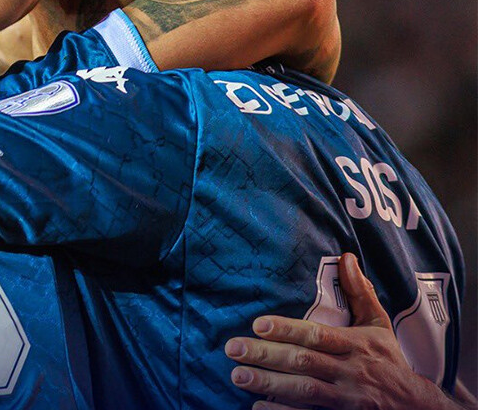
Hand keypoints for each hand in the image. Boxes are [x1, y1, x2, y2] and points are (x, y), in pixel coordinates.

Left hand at [225, 253, 459, 409]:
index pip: (318, 336)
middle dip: (267, 356)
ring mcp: (347, 399)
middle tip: (232, 348)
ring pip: (305, 391)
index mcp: (357, 345)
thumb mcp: (379, 325)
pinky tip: (257, 408)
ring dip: (269, 384)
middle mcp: (351, 371)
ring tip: (238, 375)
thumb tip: (346, 257)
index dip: (288, 330)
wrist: (419, 408)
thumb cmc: (389, 361)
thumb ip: (360, 293)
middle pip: (305, 362)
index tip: (258, 324)